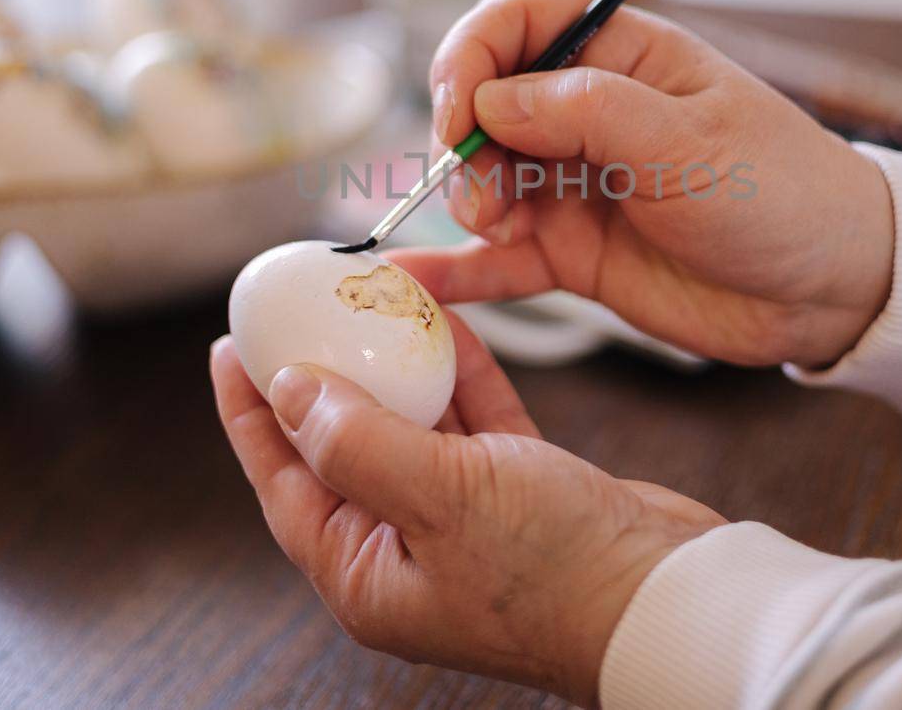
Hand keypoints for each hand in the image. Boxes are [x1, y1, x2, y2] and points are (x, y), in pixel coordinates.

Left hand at [210, 321, 722, 706]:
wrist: (672, 597)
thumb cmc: (559, 572)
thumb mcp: (440, 498)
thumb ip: (356, 442)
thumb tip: (289, 391)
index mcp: (368, 575)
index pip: (285, 482)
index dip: (250, 414)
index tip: (228, 349)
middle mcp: (408, 551)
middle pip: (343, 448)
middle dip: (323, 378)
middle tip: (298, 312)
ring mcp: (466, 522)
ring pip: (413, 428)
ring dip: (397, 367)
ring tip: (370, 303)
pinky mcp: (521, 493)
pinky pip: (473, 423)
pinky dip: (461, 377)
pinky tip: (449, 326)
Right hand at [405, 0, 893, 368]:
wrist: (832, 288)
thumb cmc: (781, 192)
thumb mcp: (686, 142)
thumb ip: (583, 114)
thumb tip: (488, 102)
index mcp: (621, 57)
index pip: (517, 24)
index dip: (472, 57)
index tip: (461, 113)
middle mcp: (588, 114)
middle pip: (484, 103)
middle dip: (463, 140)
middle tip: (481, 189)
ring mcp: (576, 184)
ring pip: (483, 177)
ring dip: (464, 199)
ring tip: (490, 228)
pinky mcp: (574, 253)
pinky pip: (500, 257)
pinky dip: (460, 268)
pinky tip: (422, 280)